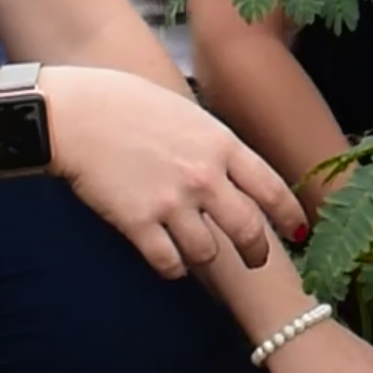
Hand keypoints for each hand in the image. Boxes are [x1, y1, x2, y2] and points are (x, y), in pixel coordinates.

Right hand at [44, 67, 308, 278]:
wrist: (74, 114)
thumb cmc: (125, 103)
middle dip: (257, 252)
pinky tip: (169, 261)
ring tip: (197, 254)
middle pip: (248, 230)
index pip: (271, 188)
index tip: (298, 231)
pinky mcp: (138, 224)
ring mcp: (172, 202)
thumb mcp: (186, 112)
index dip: (290, 215)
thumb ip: (213, 144)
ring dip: (206, 259)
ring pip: (208, 253)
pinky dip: (173, 268)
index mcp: (220, 144)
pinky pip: (168, 263)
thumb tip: (230, 168)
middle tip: (256, 261)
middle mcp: (203, 177)